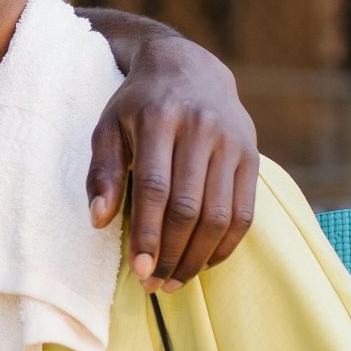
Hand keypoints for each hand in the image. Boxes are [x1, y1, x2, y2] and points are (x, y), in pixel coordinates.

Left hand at [85, 33, 257, 289]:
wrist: (189, 67)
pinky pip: (244, 212)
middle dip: (171, 253)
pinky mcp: (251, 156)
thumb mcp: (109, 126)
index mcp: (160, 118)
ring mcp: (232, 142)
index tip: (138, 268)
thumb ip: (101, 172)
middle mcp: (201, 128)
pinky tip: (204, 262)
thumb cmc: (139, 105)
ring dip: (197, 257)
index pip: (155, 187)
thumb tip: (98, 220)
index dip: (147, 232)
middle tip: (153, 283)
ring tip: (175, 281)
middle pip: (189, 207)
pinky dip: (226, 245)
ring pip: (219, 215)